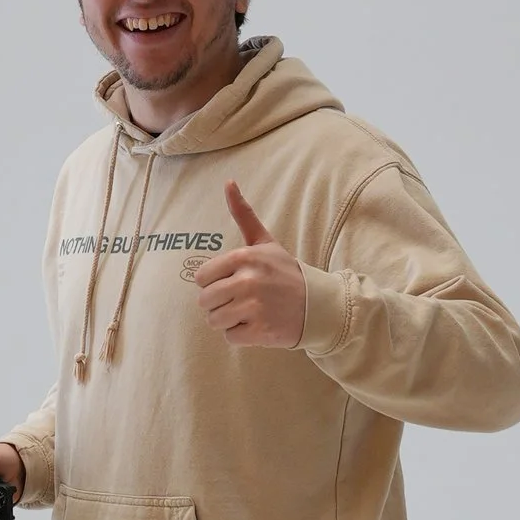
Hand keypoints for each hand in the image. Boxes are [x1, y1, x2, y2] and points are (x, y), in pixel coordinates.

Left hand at [188, 181, 305, 348]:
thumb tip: (228, 182)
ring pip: (215, 321)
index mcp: (245, 258)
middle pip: (205, 301)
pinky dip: (240, 335)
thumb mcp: (265, 242)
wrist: (318, 305)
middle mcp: (248, 281)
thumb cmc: (285, 272)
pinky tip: (256, 324)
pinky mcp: (260, 331)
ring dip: (228, 320)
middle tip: (239, 300)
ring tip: (248, 312)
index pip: (201, 278)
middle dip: (218, 304)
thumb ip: (244, 214)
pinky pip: (230, 337)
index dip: (213, 283)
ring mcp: (254, 308)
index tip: (231, 282)